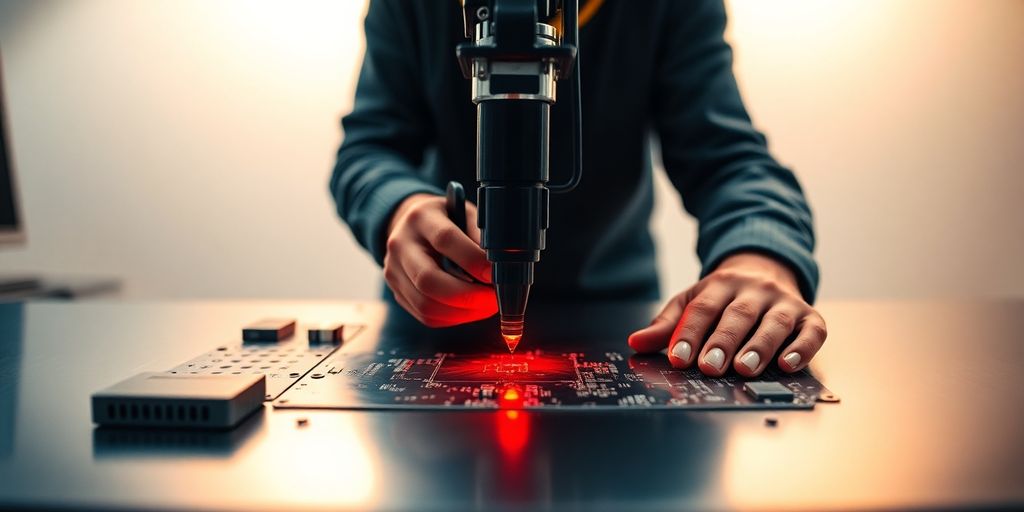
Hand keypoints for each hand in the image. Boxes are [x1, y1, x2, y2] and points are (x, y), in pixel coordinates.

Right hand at [384, 193, 496, 326]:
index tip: (495, 274)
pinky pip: (426, 316)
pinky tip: (471, 310)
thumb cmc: (449, 221)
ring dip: (463, 312)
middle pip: (428, 280)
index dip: (472, 260)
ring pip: (426, 304)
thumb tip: (501, 266)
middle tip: (494, 300)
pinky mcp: (397, 293)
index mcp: (421, 217)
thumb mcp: (465, 214)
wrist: (413, 227)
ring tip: (487, 307)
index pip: (445, 239)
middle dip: (467, 296)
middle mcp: (401, 244)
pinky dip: (454, 318)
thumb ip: (480, 236)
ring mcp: (394, 271)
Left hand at [627, 253, 826, 376]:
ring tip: (746, 368)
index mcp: (720, 284)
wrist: (767, 269)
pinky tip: (789, 364)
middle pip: (737, 315)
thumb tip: (636, 342)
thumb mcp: (693, 301)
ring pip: (773, 323)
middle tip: (709, 367)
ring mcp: (784, 302)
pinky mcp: (809, 316)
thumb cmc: (724, 297)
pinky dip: (802, 348)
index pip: (703, 309)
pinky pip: (811, 331)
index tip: (678, 359)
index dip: (689, 334)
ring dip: (760, 346)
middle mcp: (754, 290)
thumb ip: (667, 324)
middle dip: (723, 342)